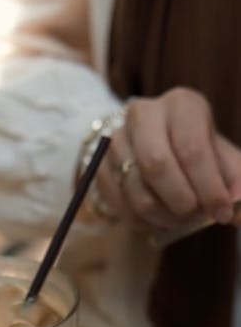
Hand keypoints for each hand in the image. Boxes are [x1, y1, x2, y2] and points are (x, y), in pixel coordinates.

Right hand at [96, 88, 240, 231]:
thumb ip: (237, 183)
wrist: (154, 144)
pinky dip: (144, 222)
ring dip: (163, 216)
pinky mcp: (98, 166)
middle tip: (196, 215)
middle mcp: (144, 115)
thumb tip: (240, 210)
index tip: (222, 213)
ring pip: (136, 192)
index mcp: (181, 104)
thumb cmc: (196, 153)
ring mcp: (115, 140)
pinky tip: (159, 219)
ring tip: (180, 219)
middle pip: (157, 166)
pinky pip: (120, 206)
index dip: (209, 187)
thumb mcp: (223, 159)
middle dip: (182, 201)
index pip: (191, 148)